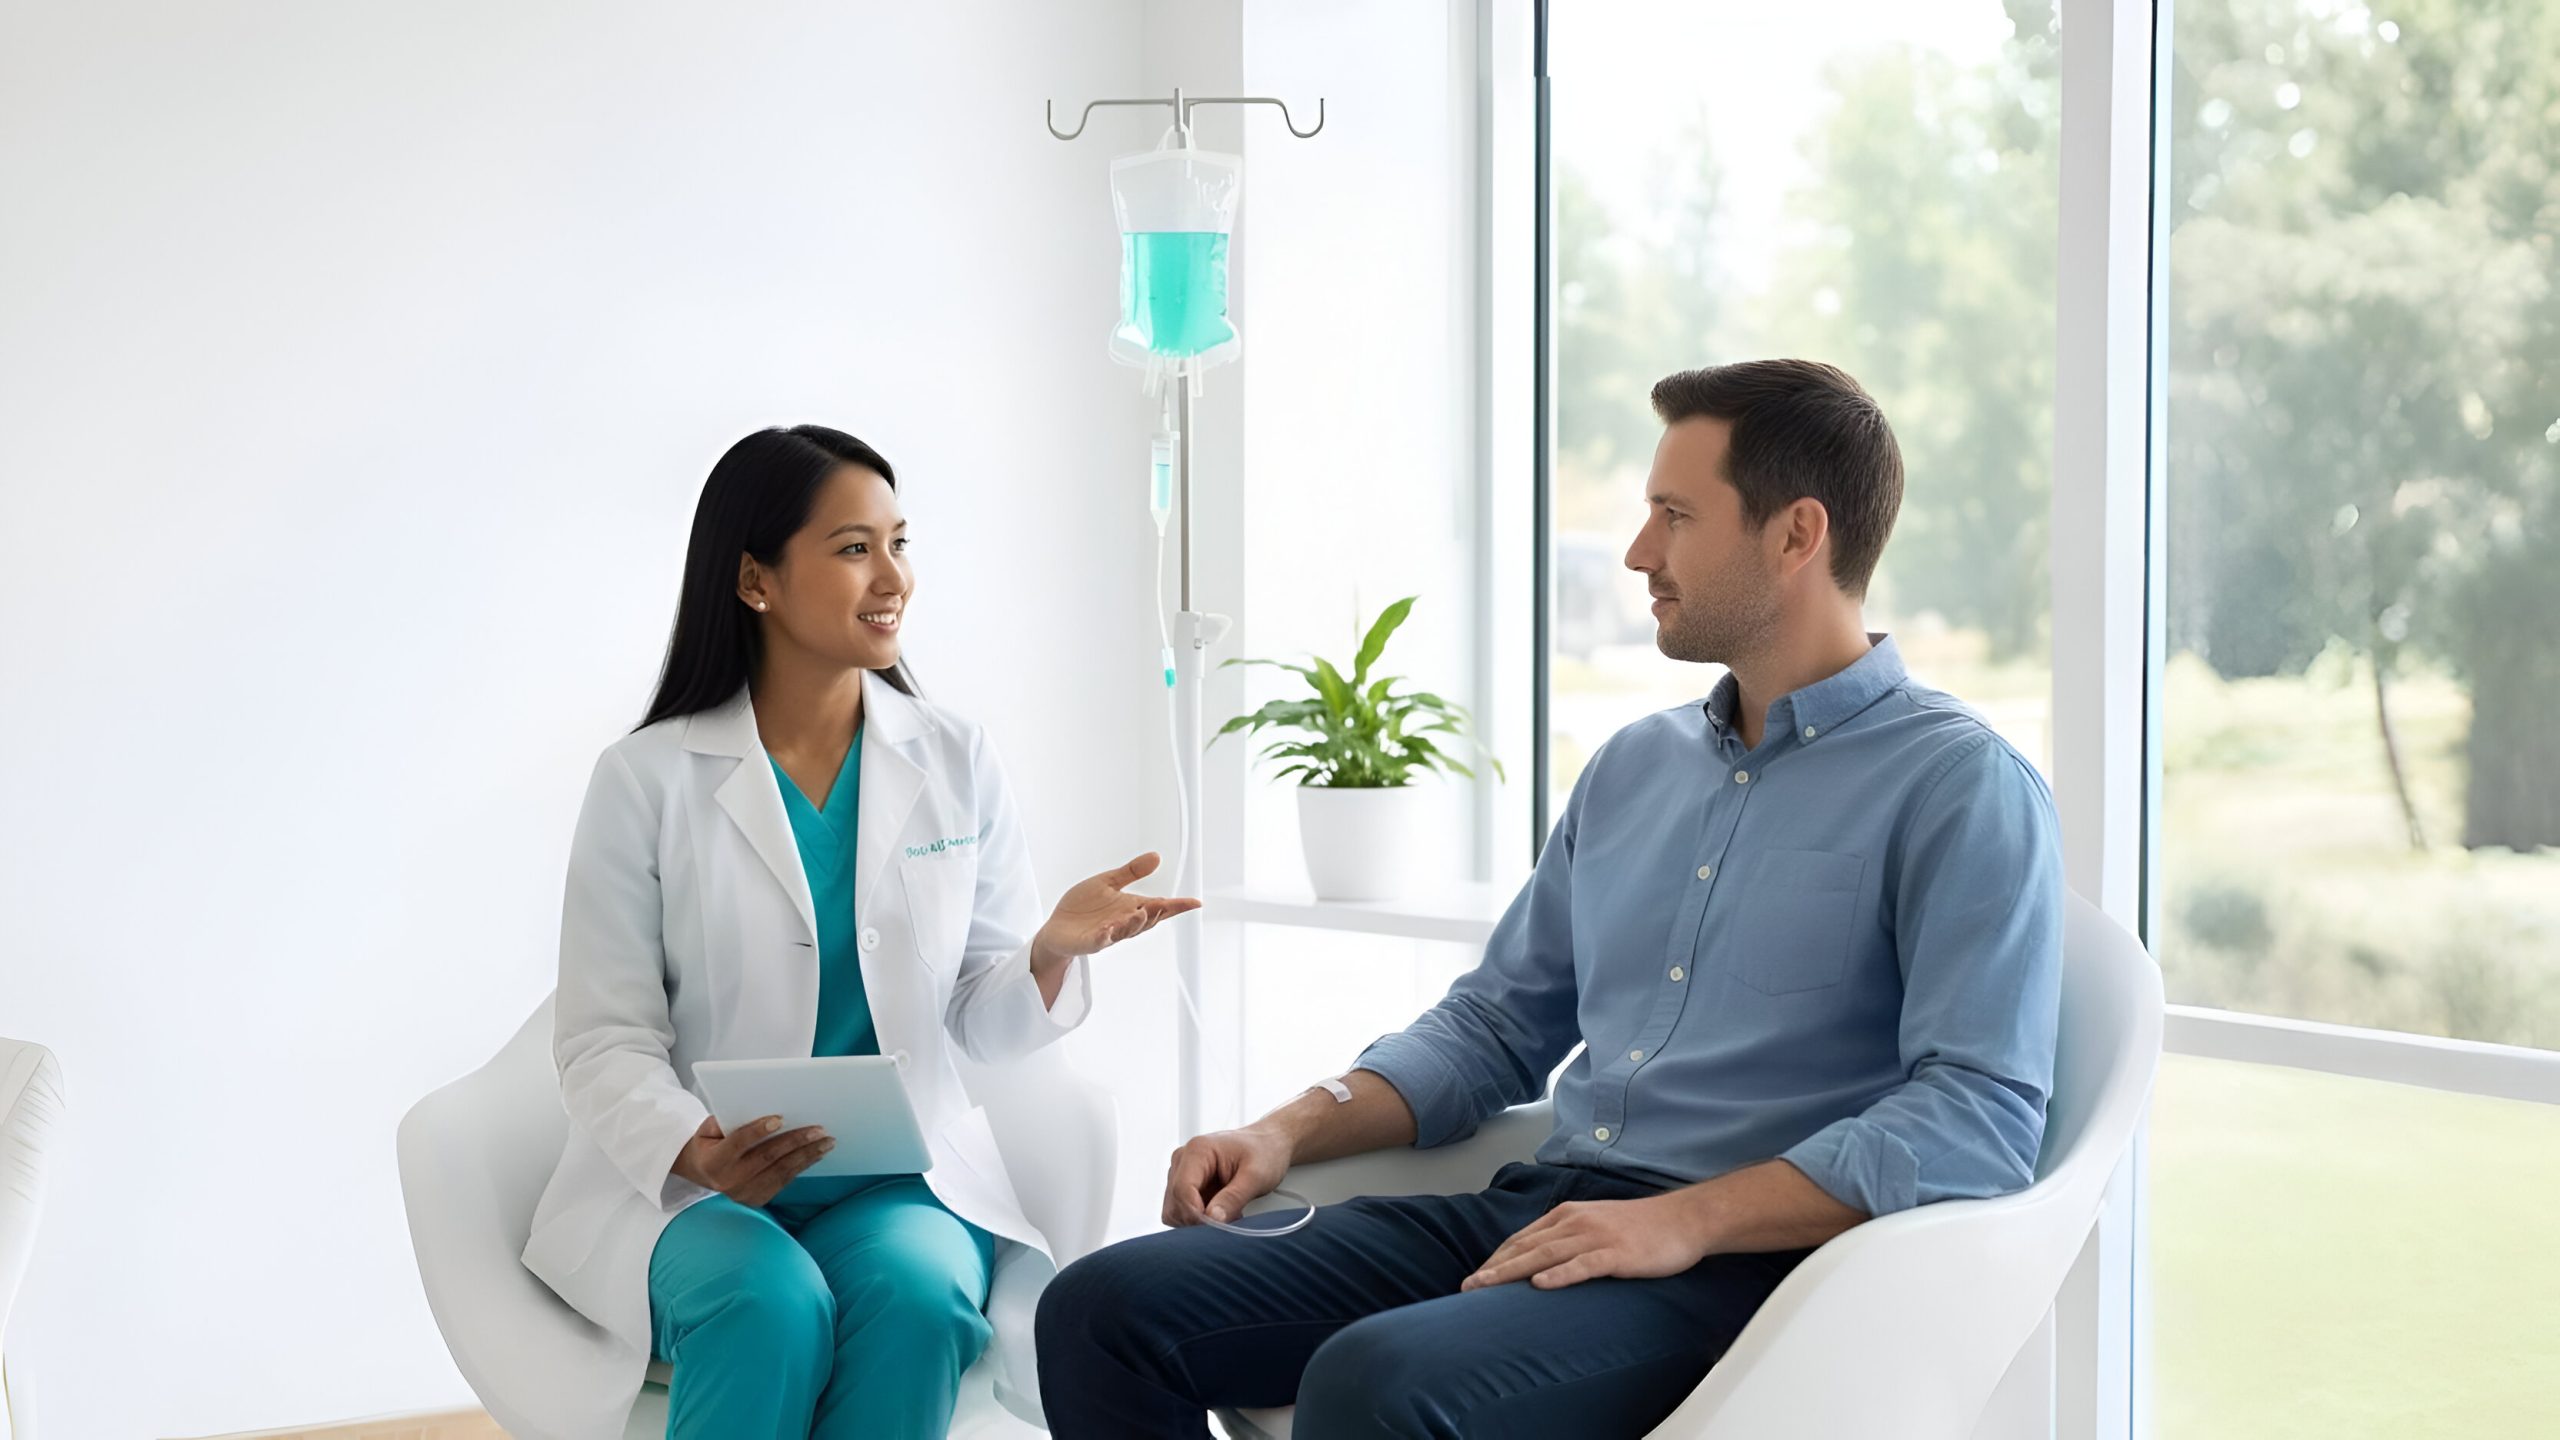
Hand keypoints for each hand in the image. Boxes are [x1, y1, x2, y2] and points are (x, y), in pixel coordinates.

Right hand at [671, 1114, 832, 1207]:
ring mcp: (744, 1193)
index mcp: (714, 1161)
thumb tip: (756, 1108)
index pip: (738, 1143)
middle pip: (768, 1157)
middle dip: (796, 1141)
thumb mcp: (708, 1128)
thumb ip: (725, 1120)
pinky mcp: (757, 1199)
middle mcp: (729, 1181)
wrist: (702, 1172)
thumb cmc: (710, 1142)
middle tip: (818, 1129)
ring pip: (781, 1171)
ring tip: (826, 1142)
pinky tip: (816, 1154)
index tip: (780, 1118)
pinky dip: (802, 1166)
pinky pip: (784, 1181)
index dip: (758, 1131)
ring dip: (807, 1155)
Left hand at [1032, 852, 1201, 970]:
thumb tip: (1156, 856)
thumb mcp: (1108, 882)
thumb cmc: (1083, 907)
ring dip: (1135, 923)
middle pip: (1147, 920)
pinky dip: (1106, 936)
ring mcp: (1108, 934)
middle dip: (1156, 913)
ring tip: (1142, 913)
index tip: (1195, 902)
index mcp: (1131, 907)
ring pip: (1127, 931)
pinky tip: (1109, 929)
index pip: (1159, 906)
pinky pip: (1100, 940)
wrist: (1057, 928)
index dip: (1177, 905)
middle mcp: (1123, 922)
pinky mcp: (1090, 942)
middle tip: (1166, 904)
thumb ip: (1132, 872)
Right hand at [1161, 1124, 1293, 1226]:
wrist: (1268, 1145)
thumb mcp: (1255, 1176)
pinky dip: (1199, 1219)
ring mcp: (1181, 1172)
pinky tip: (1220, 1211)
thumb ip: (1233, 1198)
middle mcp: (1183, 1159)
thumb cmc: (1264, 1153)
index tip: (1217, 1226)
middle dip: (1198, 1219)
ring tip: (1227, 1213)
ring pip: (1175, 1210)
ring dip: (1198, 1221)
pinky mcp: (1186, 1185)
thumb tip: (1213, 1219)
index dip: (1195, 1214)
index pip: (1181, 1190)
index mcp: (1197, 1150)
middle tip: (1229, 1219)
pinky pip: (1182, 1212)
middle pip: (1175, 1203)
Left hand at [1460, 1192, 1715, 1291]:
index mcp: (1567, 1215)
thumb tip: (1540, 1264)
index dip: (1495, 1259)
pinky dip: (1559, 1275)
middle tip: (1466, 1288)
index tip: (1474, 1278)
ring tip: (1486, 1287)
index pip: (1521, 1239)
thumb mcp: (1595, 1226)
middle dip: (1493, 1268)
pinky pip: (1583, 1265)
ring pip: (1545, 1255)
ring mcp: (1595, 1237)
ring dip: (1512, 1272)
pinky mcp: (1616, 1253)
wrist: (1682, 1220)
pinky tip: (1539, 1285)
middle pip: (1525, 1247)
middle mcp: (1575, 1222)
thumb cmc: (1640, 1227)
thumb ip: (1568, 1240)